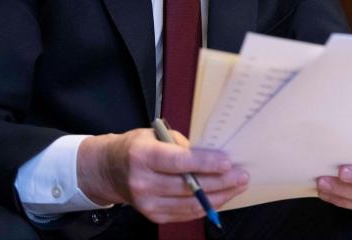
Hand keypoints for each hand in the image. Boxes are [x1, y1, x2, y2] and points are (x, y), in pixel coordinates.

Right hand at [77, 128, 249, 223]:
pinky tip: (222, 196)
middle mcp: (142, 182)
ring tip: (238, 186)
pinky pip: (185, 213)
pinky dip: (207, 206)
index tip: (227, 162)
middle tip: (241, 175)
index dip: (205, 163)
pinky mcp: (153, 216)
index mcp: (142, 156)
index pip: (178, 162)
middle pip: (188, 186)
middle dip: (220, 181)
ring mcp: (146, 203)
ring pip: (190, 204)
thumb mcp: (156, 135)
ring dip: (219, 196)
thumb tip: (213, 153)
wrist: (110, 170)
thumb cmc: (138, 148)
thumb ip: (182, 145)